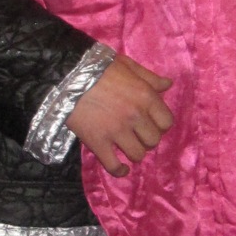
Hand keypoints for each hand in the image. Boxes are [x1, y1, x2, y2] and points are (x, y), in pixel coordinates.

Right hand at [68, 53, 173, 175]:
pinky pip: (114, 165)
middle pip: (153, 140)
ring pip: (137, 154)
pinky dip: (120, 170)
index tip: (151, 124)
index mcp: (145, 96)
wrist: (66, 75)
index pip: (166, 122)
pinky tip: (122, 169)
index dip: (160, 125)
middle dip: (147, 139)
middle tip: (137, 134)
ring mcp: (117, 131)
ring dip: (134, 152)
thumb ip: (149, 77)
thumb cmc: (98, 67)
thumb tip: (168, 85)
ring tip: (127, 146)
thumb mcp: (127, 65)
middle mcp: (135, 116)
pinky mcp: (98, 143)